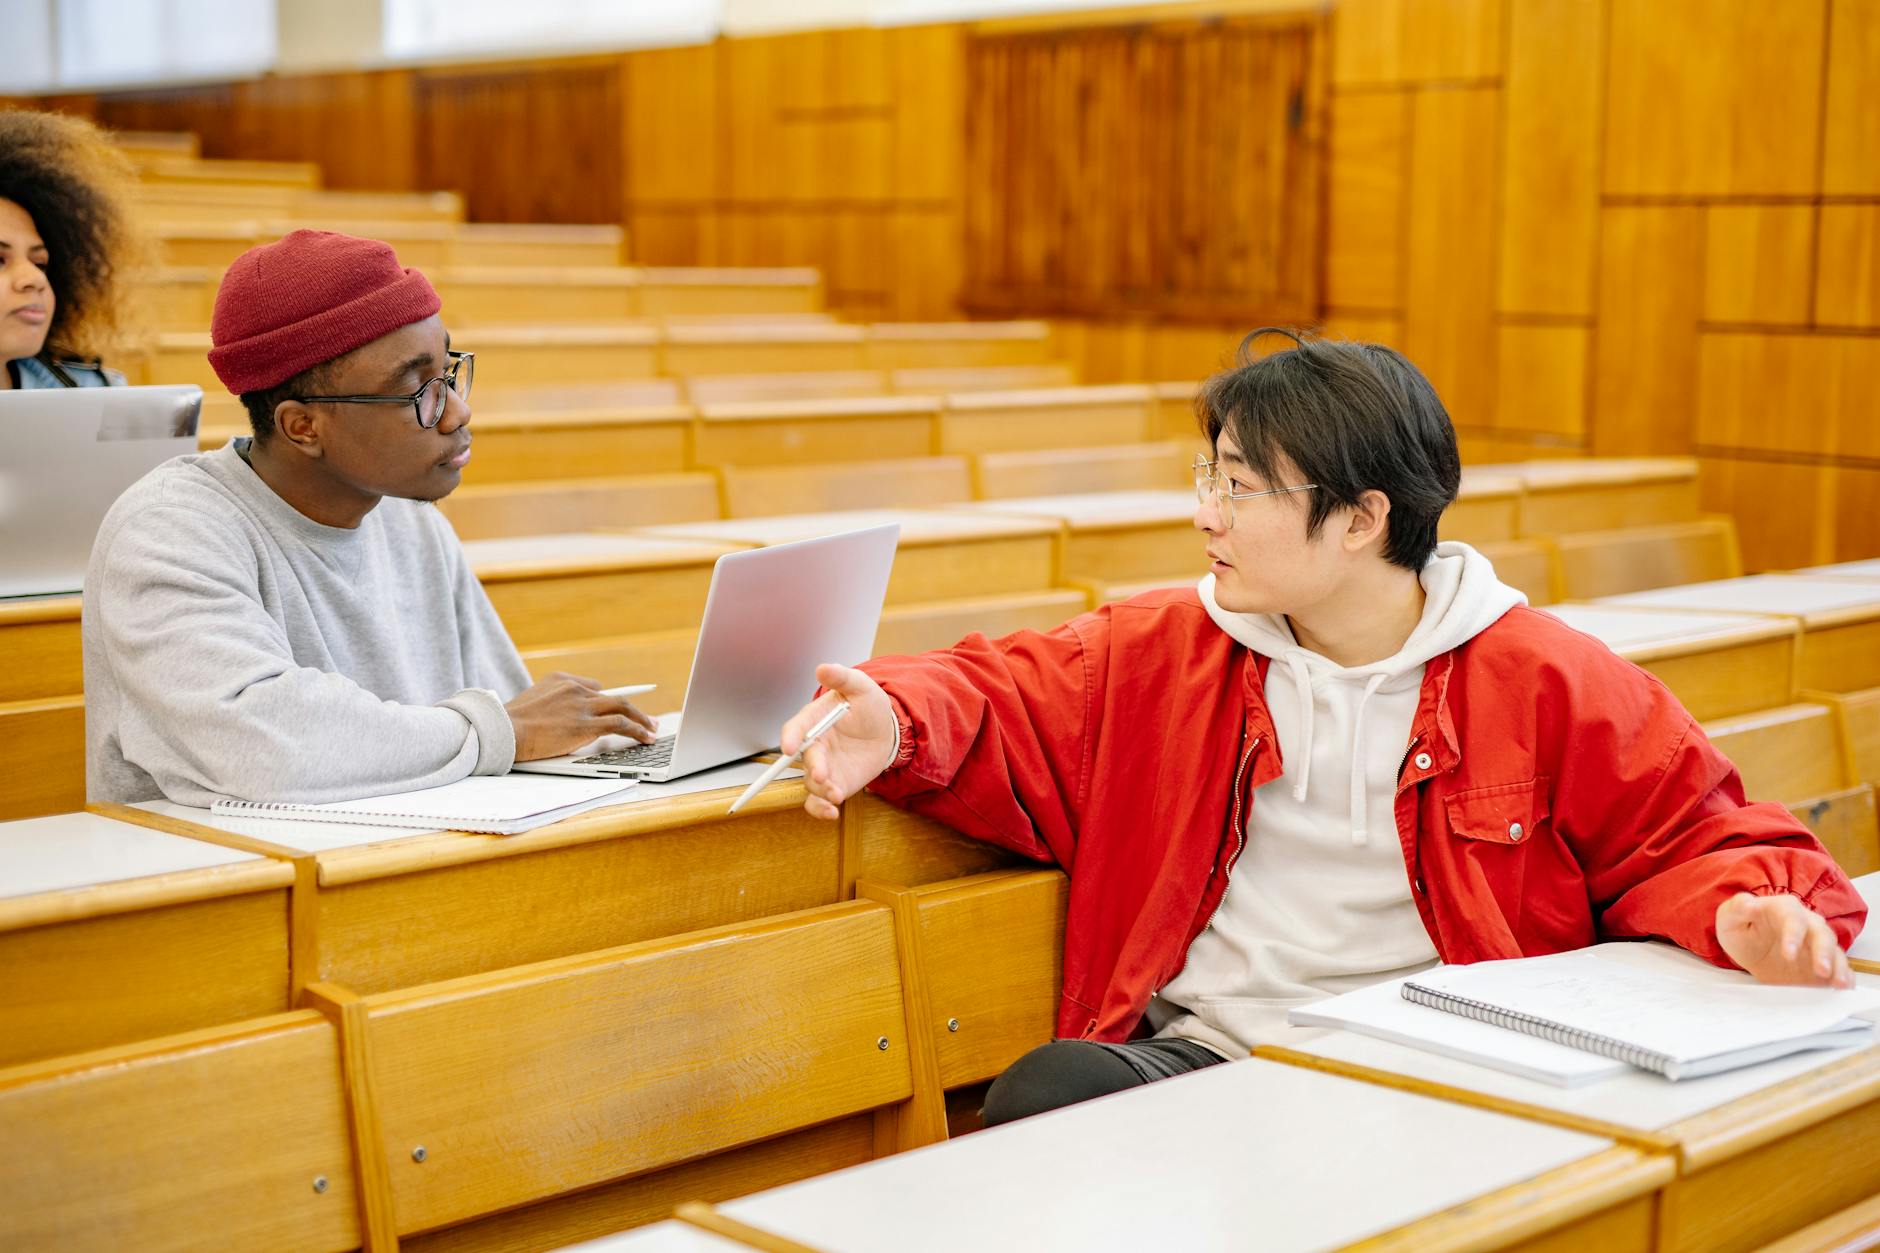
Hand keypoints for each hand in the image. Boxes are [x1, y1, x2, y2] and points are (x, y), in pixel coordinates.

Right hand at [505, 672, 657, 761]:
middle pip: (613, 696)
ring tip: (653, 730)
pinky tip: (645, 738)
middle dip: (634, 709)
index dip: (610, 698)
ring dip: (642, 720)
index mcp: (560, 680)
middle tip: (648, 719)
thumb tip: (567, 721)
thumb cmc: (510, 724)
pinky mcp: (585, 724)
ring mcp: (581, 705)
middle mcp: (574, 689)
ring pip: (622, 708)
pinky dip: (637, 730)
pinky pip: (620, 724)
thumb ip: (553, 704)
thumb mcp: (531, 703)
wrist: (503, 730)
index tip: (622, 702)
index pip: (593, 687)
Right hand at [782, 663, 897, 820]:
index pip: (795, 728)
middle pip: (803, 759)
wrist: (886, 731)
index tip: (788, 745)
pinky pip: (819, 801)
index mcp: (813, 720)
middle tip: (822, 774)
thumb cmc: (868, 706)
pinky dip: (821, 809)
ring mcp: (822, 767)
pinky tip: (833, 812)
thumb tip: (823, 668)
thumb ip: (842, 678)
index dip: (789, 737)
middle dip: (812, 767)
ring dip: (821, 790)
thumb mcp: (860, 686)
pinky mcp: (833, 785)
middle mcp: (813, 746)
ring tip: (837, 793)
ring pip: (810, 783)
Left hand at [1716, 892, 1852, 987]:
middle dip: (1823, 952)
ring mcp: (1816, 944)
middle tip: (1821, 970)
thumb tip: (1750, 904)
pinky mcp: (1822, 962)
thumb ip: (1738, 908)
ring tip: (1839, 982)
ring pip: (1834, 950)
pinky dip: (1844, 976)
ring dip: (1838, 966)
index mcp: (1783, 909)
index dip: (1793, 934)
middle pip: (1821, 934)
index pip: (1792, 918)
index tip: (1788, 954)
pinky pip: (1839, 967)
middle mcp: (1806, 923)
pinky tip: (1845, 986)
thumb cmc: (1740, 927)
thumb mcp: (1730, 917)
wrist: (1749, 945)